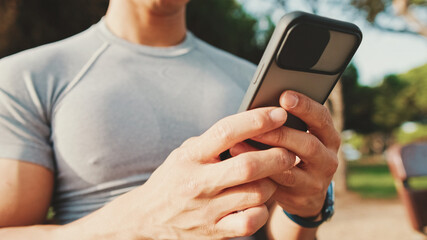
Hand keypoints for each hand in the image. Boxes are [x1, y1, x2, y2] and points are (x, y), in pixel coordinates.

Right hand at [67, 107, 296, 239]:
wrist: (147, 217)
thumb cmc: (172, 179)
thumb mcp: (184, 153)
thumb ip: (213, 142)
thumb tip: (252, 126)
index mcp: (191, 157)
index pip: (227, 132)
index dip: (257, 120)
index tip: (279, 113)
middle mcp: (198, 183)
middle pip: (249, 166)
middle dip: (277, 155)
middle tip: (289, 151)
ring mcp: (207, 210)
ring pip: (257, 194)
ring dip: (272, 182)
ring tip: (271, 177)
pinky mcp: (214, 232)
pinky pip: (251, 222)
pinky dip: (262, 210)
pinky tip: (258, 202)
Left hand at [230, 91, 339, 217]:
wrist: (304, 194)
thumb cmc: (294, 153)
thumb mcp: (299, 137)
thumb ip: (286, 123)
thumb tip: (258, 105)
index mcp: (328, 137)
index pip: (322, 117)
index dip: (305, 106)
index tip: (284, 96)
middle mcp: (328, 159)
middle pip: (308, 144)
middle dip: (281, 132)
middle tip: (257, 123)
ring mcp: (316, 181)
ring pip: (290, 167)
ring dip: (262, 154)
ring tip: (237, 144)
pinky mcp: (300, 198)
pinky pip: (277, 186)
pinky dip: (258, 173)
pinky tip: (239, 164)